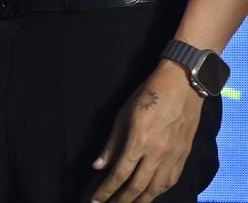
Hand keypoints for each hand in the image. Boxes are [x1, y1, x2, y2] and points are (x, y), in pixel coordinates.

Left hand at [90, 61, 204, 201]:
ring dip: (140, 200)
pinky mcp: (183, 157)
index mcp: (139, 141)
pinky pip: (170, 182)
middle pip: (137, 186)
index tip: (96, 200)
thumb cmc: (146, 97)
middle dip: (121, 200)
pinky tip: (149, 195)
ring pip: (156, 189)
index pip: (120, 173)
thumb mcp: (122, 116)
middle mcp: (157, 154)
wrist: (180, 89)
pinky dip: (158, 191)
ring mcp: (173, 157)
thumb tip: (98, 166)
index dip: (107, 190)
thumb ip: (112, 144)